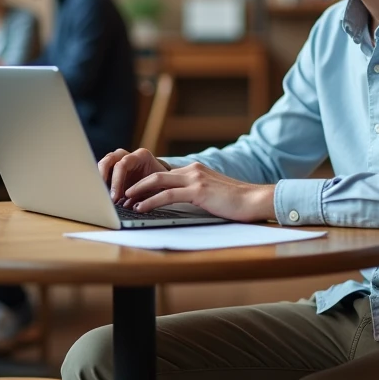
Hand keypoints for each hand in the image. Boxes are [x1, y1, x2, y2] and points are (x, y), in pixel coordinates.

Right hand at [99, 148, 170, 203]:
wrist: (162, 181)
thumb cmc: (160, 183)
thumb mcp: (157, 186)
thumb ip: (145, 193)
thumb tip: (128, 205)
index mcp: (141, 156)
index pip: (122, 164)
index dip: (116, 181)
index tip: (115, 197)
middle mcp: (127, 155)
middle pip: (108, 161)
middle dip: (103, 179)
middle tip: (103, 196)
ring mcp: (118, 161)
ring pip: (102, 165)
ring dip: (99, 181)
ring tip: (100, 196)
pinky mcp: (112, 170)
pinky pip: (102, 174)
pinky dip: (101, 185)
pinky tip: (102, 196)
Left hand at [123, 162, 276, 222]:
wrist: (256, 200)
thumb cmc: (237, 202)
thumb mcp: (213, 195)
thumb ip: (197, 194)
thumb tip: (181, 204)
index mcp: (196, 171)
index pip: (165, 175)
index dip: (146, 184)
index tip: (133, 194)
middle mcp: (193, 170)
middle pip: (156, 175)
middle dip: (136, 185)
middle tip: (122, 195)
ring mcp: (195, 179)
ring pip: (157, 182)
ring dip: (138, 192)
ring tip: (125, 201)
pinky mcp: (198, 191)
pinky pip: (167, 195)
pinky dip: (150, 201)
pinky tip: (140, 208)